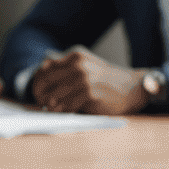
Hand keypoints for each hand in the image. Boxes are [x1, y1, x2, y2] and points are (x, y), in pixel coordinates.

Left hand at [30, 48, 147, 114]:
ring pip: (56, 94)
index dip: (38, 82)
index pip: (46, 68)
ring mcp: (84, 78)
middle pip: (47, 81)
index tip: (36, 92)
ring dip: (51, 104)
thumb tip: (41, 72)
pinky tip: (62, 112)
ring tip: (50, 109)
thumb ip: (67, 67)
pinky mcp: (90, 93)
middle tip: (40, 102)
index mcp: (75, 56)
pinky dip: (63, 110)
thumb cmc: (106, 80)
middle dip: (41, 93)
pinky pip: (68, 104)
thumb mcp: (86, 66)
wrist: (132, 88)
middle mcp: (78, 64)